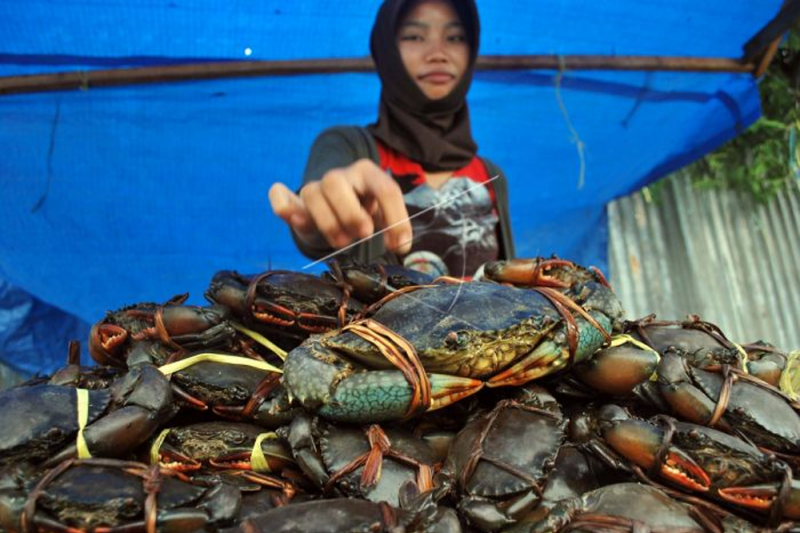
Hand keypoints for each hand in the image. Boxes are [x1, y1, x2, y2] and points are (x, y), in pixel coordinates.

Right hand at [269, 159, 411, 253]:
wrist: (339, 210)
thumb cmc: (366, 213)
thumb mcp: (383, 216)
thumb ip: (393, 227)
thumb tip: (401, 245)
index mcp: (368, 174)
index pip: (385, 188)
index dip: (396, 218)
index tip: (400, 245)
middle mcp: (340, 176)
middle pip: (336, 182)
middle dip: (351, 212)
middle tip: (364, 235)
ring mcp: (315, 187)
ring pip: (311, 193)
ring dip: (328, 222)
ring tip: (343, 242)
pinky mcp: (296, 203)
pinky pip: (280, 197)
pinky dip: (281, 204)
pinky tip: (294, 217)